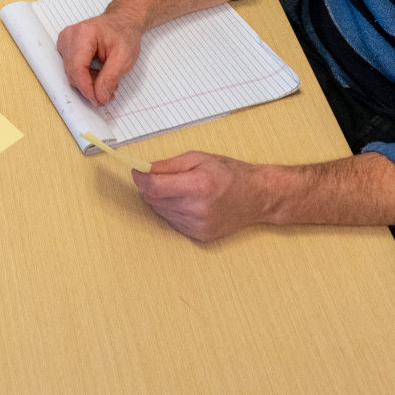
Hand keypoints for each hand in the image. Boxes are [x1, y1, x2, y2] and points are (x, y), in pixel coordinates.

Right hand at [55, 0, 148, 104]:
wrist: (122, 21)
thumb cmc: (124, 34)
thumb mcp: (124, 58)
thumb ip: (110, 79)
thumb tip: (99, 97)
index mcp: (83, 34)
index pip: (78, 68)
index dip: (86, 88)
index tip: (98, 100)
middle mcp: (70, 35)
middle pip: (73, 72)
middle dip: (90, 87)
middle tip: (109, 93)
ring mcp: (65, 40)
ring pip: (71, 73)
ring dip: (88, 83)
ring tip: (108, 82)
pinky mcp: (66, 47)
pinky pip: (72, 69)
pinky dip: (85, 77)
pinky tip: (99, 75)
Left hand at [132, 151, 278, 241]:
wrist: (257, 196)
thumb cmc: (230, 173)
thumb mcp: (199, 158)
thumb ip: (169, 164)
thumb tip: (145, 169)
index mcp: (198, 186)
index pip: (155, 187)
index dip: (141, 179)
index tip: (137, 172)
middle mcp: (197, 209)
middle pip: (155, 201)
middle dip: (149, 188)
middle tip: (157, 177)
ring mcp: (199, 225)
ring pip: (161, 212)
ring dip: (160, 200)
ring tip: (177, 188)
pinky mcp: (200, 235)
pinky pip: (172, 222)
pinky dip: (171, 211)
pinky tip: (185, 202)